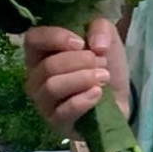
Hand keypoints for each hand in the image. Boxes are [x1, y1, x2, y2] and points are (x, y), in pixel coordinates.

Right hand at [23, 18, 129, 139]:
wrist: (119, 97)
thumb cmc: (105, 65)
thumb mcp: (107, 38)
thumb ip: (100, 28)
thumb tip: (97, 45)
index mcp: (42, 52)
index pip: (32, 39)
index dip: (55, 38)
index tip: (81, 43)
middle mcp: (36, 77)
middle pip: (48, 66)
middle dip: (80, 61)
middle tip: (101, 63)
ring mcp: (43, 103)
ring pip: (52, 87)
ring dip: (83, 79)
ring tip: (103, 77)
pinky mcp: (56, 123)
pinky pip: (62, 111)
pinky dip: (83, 100)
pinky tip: (98, 93)